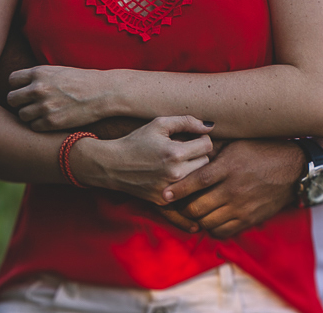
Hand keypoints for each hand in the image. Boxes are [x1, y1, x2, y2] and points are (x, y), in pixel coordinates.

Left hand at [7, 65, 111, 130]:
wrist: (102, 92)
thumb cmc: (82, 80)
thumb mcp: (58, 70)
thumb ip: (38, 77)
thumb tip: (22, 86)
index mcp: (39, 72)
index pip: (12, 80)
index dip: (18, 86)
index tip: (25, 90)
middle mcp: (38, 89)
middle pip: (12, 99)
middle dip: (19, 102)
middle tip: (30, 104)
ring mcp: (44, 106)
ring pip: (21, 115)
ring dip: (29, 115)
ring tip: (42, 112)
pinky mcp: (51, 122)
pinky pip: (34, 126)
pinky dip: (40, 125)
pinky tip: (50, 120)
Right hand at [72, 116, 214, 204]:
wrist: (113, 165)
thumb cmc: (137, 141)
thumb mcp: (159, 124)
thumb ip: (186, 122)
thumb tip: (210, 126)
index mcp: (175, 153)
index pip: (207, 145)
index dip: (202, 138)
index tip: (193, 138)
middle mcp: (175, 174)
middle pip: (205, 163)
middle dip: (198, 154)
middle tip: (185, 150)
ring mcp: (170, 190)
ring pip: (197, 179)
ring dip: (192, 169)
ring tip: (179, 162)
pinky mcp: (164, 201)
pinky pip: (185, 192)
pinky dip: (182, 183)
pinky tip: (171, 175)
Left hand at [159, 140, 303, 238]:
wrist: (292, 168)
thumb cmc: (261, 152)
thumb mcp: (236, 144)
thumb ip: (213, 148)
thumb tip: (188, 145)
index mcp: (229, 168)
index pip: (197, 181)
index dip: (179, 189)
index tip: (164, 194)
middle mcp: (234, 189)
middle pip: (199, 207)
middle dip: (184, 207)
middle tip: (177, 204)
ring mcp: (242, 207)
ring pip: (208, 222)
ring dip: (197, 219)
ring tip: (192, 212)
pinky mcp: (249, 219)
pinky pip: (223, 231)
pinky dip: (212, 228)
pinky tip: (210, 219)